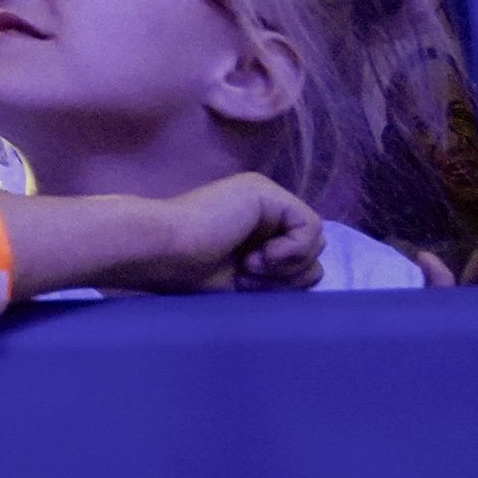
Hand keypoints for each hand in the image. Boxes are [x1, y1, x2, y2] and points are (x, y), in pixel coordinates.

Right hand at [114, 174, 324, 294]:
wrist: (162, 252)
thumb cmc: (190, 272)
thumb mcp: (249, 281)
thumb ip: (279, 273)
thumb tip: (315, 274)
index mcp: (255, 226)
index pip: (301, 259)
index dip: (286, 281)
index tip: (248, 286)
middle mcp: (263, 207)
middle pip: (313, 250)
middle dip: (290, 275)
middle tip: (250, 277)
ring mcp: (264, 196)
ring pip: (315, 241)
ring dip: (287, 265)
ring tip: (249, 267)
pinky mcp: (264, 192)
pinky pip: (309, 226)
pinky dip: (291, 250)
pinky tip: (258, 256)